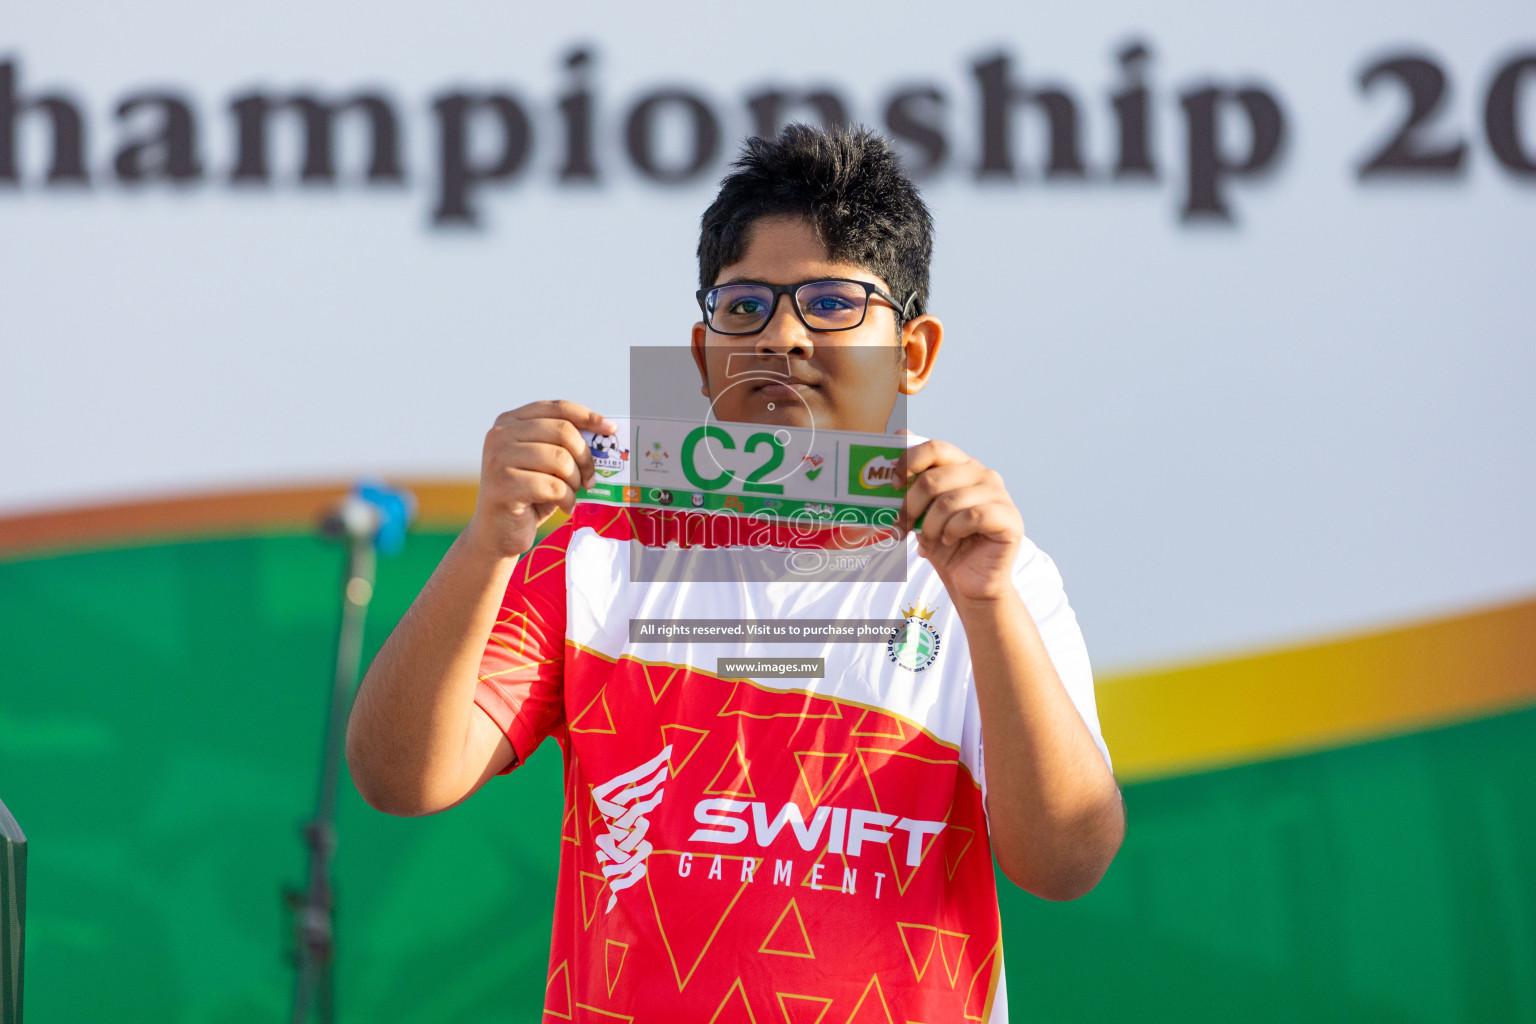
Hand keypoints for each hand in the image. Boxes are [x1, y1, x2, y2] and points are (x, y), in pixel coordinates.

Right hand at [466, 400, 614, 559]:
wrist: (499, 533)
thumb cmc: (529, 495)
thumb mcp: (546, 463)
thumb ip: (564, 444)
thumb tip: (606, 431)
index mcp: (510, 421)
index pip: (557, 408)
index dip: (587, 416)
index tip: (611, 429)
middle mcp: (500, 435)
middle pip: (562, 431)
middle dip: (585, 457)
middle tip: (591, 479)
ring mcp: (498, 459)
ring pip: (560, 459)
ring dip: (576, 481)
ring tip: (572, 494)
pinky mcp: (504, 485)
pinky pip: (554, 486)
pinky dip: (568, 499)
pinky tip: (565, 507)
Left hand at [897, 439, 1023, 603]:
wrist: (969, 581)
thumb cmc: (944, 543)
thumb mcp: (920, 512)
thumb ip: (911, 480)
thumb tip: (896, 436)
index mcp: (961, 466)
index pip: (935, 448)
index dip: (909, 461)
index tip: (893, 484)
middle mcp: (983, 475)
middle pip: (935, 478)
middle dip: (911, 506)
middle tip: (901, 526)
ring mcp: (999, 495)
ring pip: (949, 501)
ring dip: (930, 526)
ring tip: (929, 540)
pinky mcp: (1010, 518)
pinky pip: (972, 516)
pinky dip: (952, 531)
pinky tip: (950, 540)